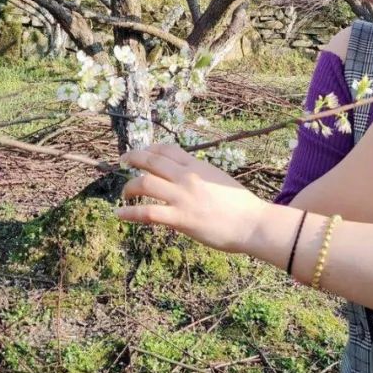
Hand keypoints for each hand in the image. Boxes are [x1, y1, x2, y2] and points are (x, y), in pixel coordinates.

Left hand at [115, 142, 267, 253]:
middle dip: (132, 158)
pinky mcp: (180, 219)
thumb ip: (200, 176)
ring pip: (145, 182)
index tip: (142, 153)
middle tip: (122, 162)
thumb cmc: (241, 205)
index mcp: (198, 166)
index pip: (167, 149)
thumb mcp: (218, 180)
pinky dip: (129, 212)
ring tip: (123, 193)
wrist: (252, 223)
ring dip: (128, 186)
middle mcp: (187, 177)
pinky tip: (120, 214)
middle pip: (151, 161)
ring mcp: (182, 197)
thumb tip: (187, 178)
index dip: (150, 149)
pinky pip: (148, 212)